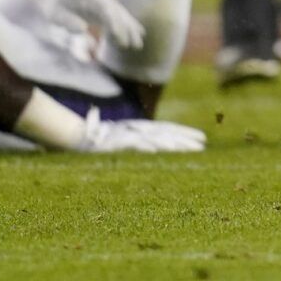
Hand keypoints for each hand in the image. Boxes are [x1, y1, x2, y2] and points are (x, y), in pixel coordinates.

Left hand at [37, 0, 144, 49]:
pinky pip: (120, 16)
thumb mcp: (54, 12)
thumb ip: (67, 20)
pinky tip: (140, 34)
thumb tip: (84, 29)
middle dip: (124, 28)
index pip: (104, 7)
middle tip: (129, 45)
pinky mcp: (104, 9)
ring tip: (138, 44)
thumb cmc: (53, 4)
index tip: (117, 35)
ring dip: (130, 28)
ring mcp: (104, 1)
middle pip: (116, 11)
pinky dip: (129, 25)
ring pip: (121, 14)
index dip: (112, 20)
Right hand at [73, 107, 205, 152]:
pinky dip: (145, 146)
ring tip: (188, 149)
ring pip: (154, 139)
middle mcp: (138, 130)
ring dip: (172, 144)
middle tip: (203, 145)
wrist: (76, 136)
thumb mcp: (123, 141)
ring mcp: (128, 135)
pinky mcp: (117, 142)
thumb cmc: (99, 140)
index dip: (185, 133)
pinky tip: (158, 150)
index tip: (203, 139)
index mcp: (141, 129)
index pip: (167, 130)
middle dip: (185, 139)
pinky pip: (133, 144)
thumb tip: (157, 149)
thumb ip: (139, 143)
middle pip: (166, 133)